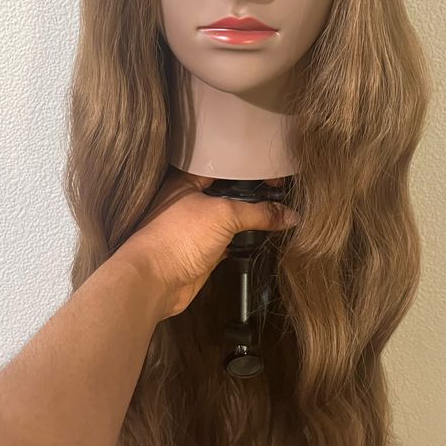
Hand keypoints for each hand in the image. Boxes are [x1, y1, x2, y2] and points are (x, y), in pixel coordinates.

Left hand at [110, 166, 299, 322]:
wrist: (154, 281)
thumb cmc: (180, 237)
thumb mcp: (223, 215)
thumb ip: (259, 213)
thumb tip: (291, 215)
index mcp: (190, 180)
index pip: (226, 164)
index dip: (251, 165)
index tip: (276, 170)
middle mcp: (193, 199)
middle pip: (231, 191)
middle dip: (255, 193)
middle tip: (284, 192)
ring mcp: (199, 226)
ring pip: (233, 216)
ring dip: (253, 217)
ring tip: (281, 213)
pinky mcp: (206, 249)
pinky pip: (232, 238)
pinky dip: (248, 238)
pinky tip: (267, 235)